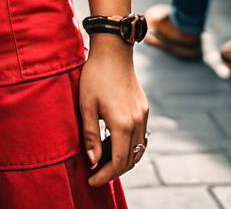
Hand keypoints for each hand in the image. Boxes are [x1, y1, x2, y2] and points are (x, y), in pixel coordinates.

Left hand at [79, 40, 148, 186]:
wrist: (113, 50)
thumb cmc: (95, 75)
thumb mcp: (86, 105)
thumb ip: (90, 135)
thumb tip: (93, 162)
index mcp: (122, 123)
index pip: (118, 162)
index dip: (105, 176)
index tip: (91, 181)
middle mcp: (137, 122)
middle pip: (130, 159)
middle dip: (113, 171)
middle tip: (95, 174)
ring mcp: (143, 115)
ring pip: (138, 150)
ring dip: (122, 159)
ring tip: (102, 159)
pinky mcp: (144, 109)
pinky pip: (140, 136)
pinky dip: (129, 146)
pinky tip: (113, 143)